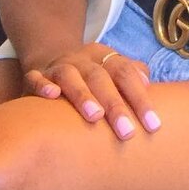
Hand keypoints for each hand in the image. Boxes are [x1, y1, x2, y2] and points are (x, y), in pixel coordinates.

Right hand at [23, 43, 159, 140]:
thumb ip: (131, 76)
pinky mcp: (35, 76)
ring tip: (96, 116)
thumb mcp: (111, 71)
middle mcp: (82, 60)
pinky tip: (52, 96)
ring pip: (70, 76)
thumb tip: (148, 84)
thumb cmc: (91, 76)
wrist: (51, 59)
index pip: (126, 73)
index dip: (140, 98)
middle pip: (101, 78)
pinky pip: (37, 78)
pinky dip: (43, 86)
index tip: (153, 125)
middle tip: (127, 132)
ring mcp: (58, 67)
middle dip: (115, 105)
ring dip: (83, 95)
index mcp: (104, 57)